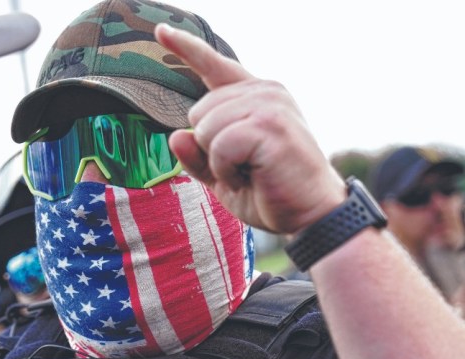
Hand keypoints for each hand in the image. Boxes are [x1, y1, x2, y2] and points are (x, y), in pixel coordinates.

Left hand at [154, 24, 345, 234]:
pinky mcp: (270, 124)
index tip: (160, 30)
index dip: (185, 48)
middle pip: (196, 112)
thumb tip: (175, 136)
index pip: (213, 66)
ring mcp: (269, 104)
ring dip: (218, 162)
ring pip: (204, 128)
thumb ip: (195, 154)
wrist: (311, 215)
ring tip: (250, 173)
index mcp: (254, 96)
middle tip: (242, 168)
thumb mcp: (221, 174)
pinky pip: (218, 145)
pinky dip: (226, 170)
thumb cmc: (269, 192)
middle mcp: (264, 91)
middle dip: (207, 148)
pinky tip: (252, 176)